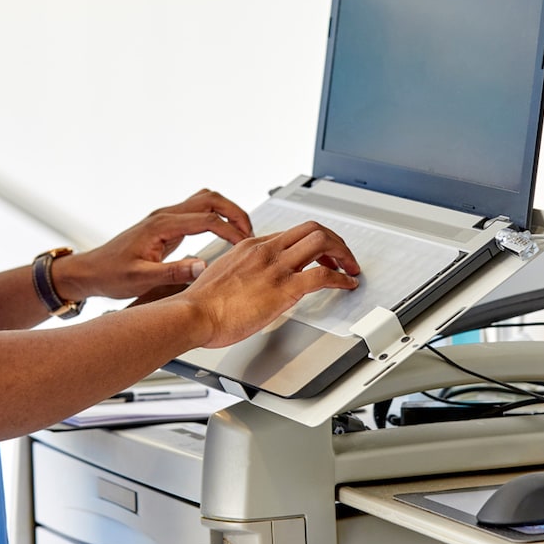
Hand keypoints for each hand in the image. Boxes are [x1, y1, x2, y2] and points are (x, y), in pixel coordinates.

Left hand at [54, 189, 252, 300]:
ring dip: (227, 211)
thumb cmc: (111, 275)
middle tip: (250, 232)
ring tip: (242, 232)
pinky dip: (216, 217)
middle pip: (210, 199)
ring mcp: (165, 218)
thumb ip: (174, 272)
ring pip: (204, 200)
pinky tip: (223, 234)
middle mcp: (164, 216)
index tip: (244, 245)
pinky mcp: (166, 226)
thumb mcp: (141, 279)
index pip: (207, 219)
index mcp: (161, 226)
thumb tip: (203, 266)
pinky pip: (198, 212)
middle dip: (235, 212)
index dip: (230, 230)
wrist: (91, 272)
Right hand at [181, 221, 361, 347]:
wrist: (192, 314)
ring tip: (350, 268)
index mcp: (250, 246)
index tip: (319, 256)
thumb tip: (247, 285)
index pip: (291, 234)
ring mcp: (276, 267)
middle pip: (312, 229)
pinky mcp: (284, 289)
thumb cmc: (201, 305)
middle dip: (334, 241)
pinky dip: (342, 279)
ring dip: (343, 254)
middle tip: (343, 257)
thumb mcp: (221, 276)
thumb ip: (240, 274)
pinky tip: (347, 286)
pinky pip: (324, 277)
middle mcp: (266, 250)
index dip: (311, 243)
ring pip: (322, 242)